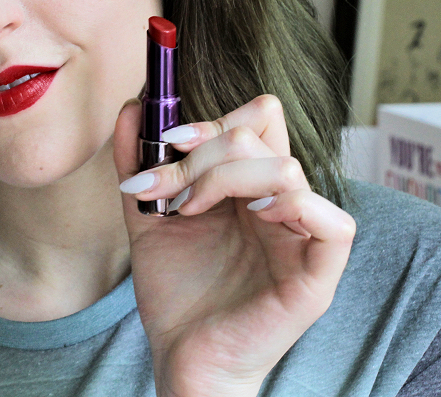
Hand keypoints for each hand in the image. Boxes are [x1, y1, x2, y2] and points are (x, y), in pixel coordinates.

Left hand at [114, 95, 355, 396]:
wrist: (181, 354)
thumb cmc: (175, 290)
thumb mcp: (148, 217)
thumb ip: (139, 164)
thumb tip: (130, 109)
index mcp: (246, 186)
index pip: (254, 121)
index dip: (212, 120)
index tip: (170, 141)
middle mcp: (276, 202)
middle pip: (261, 134)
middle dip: (203, 152)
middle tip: (167, 188)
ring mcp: (300, 236)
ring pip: (286, 169)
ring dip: (224, 180)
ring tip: (188, 211)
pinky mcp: (317, 275)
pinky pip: (333, 222)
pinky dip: (288, 206)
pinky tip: (249, 219)